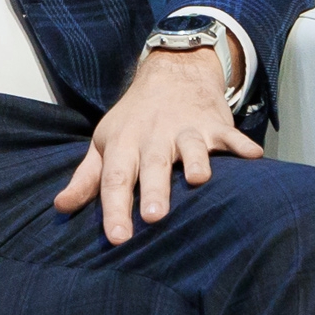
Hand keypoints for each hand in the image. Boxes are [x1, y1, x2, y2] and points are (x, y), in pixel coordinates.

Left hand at [53, 46, 262, 246]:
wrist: (170, 75)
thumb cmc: (133, 121)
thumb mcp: (104, 145)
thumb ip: (87, 179)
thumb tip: (60, 208)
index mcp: (123, 145)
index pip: (114, 180)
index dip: (114, 209)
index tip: (117, 239)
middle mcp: (153, 137)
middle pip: (152, 166)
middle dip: (153, 190)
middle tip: (153, 217)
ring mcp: (186, 130)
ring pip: (191, 147)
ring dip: (196, 162)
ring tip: (199, 180)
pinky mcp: (215, 125)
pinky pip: (230, 136)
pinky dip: (242, 145)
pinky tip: (254, 157)